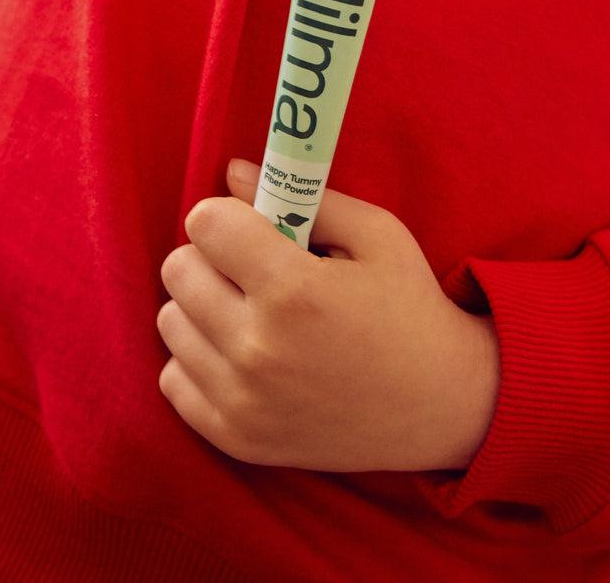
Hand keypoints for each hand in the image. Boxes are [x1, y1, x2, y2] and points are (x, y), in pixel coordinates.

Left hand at [157, 160, 499, 471]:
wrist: (439, 403)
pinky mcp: (236, 438)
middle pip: (178, 270)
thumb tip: (233, 171)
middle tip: (252, 266)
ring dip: (201, 305)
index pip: (205, 224)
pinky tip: (242, 352)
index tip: (251, 225)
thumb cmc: (409, 306)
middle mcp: (258, 349)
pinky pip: (173, 380)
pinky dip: (199, 358)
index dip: (227, 213)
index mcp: (295, 290)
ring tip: (249, 309)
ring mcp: (243, 400)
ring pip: (171, 321)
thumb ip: (304, 196)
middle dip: (211, 255)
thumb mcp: (377, 234)